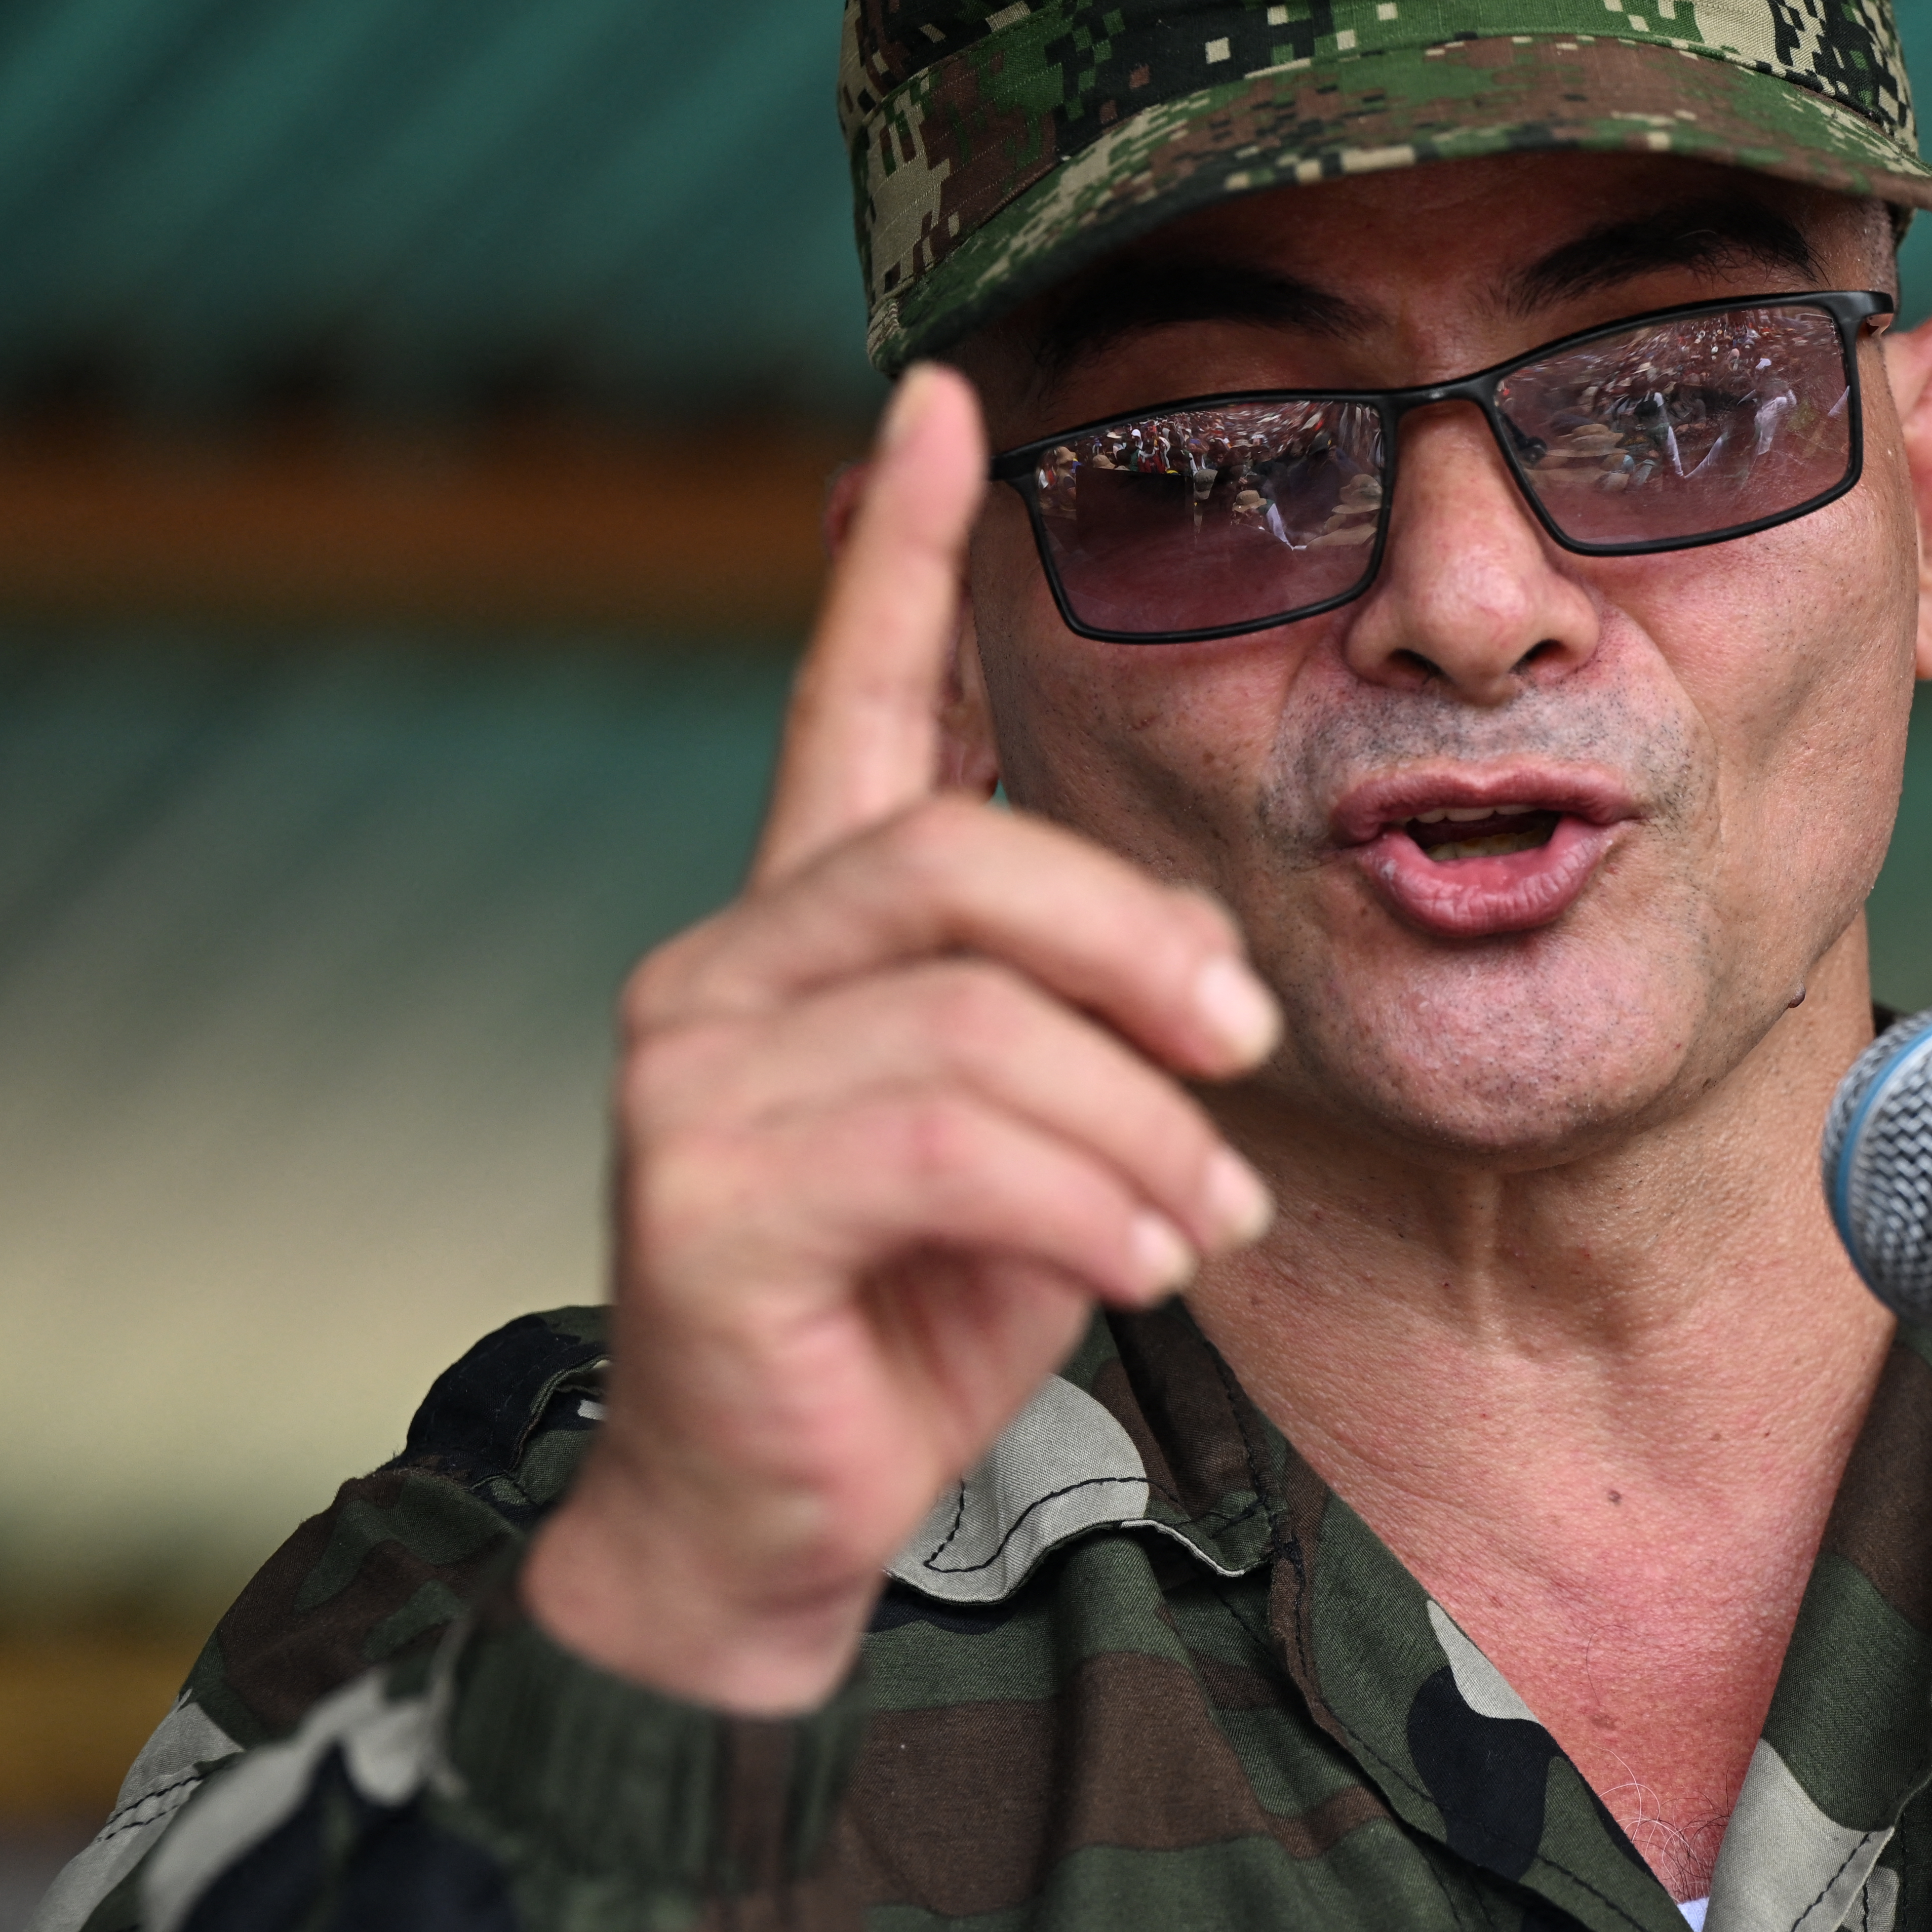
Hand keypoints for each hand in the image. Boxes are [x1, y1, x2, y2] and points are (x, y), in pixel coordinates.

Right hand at [519, 365, 1281, 1713]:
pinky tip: (1137, 1266)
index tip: (944, 407)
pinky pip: (949, 1146)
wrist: (780, 1524)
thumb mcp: (1035, 1135)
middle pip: (960, 863)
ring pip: (980, 1025)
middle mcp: (720, 970)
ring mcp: (689, 1078)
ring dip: (1134, 1130)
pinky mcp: (699, 1195)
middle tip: (1242, 1048)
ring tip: (1192, 1225)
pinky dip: (1086, 1205)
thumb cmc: (919, 1314)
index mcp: (803, 930)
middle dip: (1135, 950)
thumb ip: (1069, 1012)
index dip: (897, 556)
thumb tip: (1187, 953)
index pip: (848, 700)